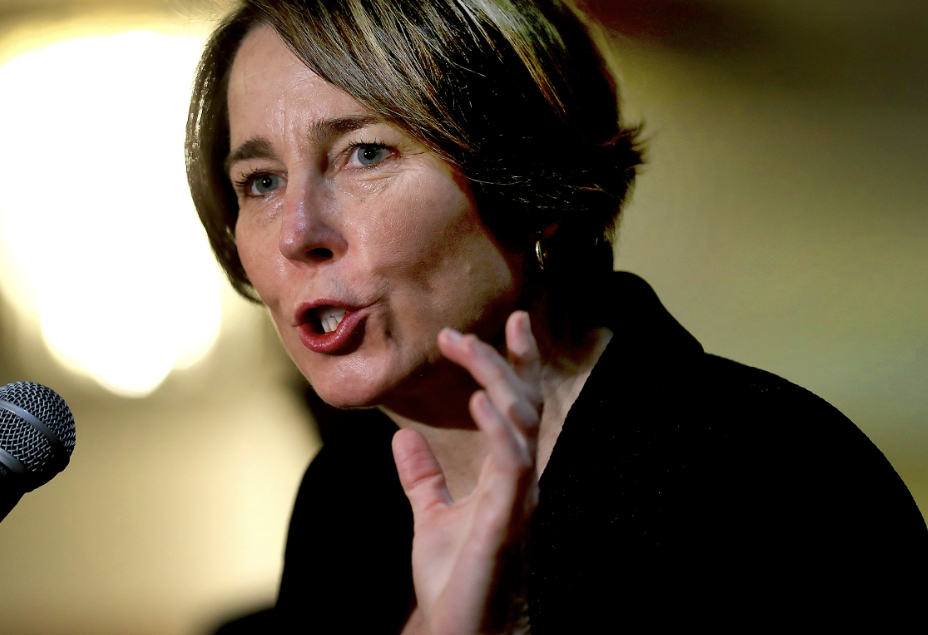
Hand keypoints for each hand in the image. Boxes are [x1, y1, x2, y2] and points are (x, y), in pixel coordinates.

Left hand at [392, 311, 543, 634]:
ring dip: (495, 379)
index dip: (513, 363)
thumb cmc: (456, 581)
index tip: (506, 323)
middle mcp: (521, 477)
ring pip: (522, 420)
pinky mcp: (510, 515)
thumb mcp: (431, 516)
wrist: (462, 633)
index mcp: (507, 473)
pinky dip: (499, 427)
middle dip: (502, 358)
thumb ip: (423, 477)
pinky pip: (514, 460)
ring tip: (466, 349)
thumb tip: (403, 439)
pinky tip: (480, 400)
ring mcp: (520, 494)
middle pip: (524, 402)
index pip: (516, 406)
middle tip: (460, 332)